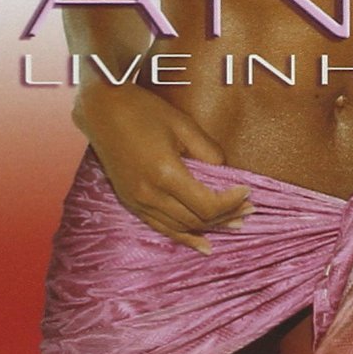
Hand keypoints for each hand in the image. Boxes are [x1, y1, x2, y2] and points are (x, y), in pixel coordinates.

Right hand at [73, 81, 252, 253]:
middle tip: (249, 209)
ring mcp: (137, 201)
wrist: (103, 109)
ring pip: (181, 227)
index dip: (231, 202)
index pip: (207, 204)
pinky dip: (183, 237)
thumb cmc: (144, 110)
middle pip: (197, 219)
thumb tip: (225, 172)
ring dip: (209, 228)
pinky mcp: (130, 202)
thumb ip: (207, 151)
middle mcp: (149, 194)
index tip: (248, 192)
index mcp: (165, 173)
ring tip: (235, 225)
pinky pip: (161, 227)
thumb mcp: (182, 124)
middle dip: (226, 216)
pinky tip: (202, 243)